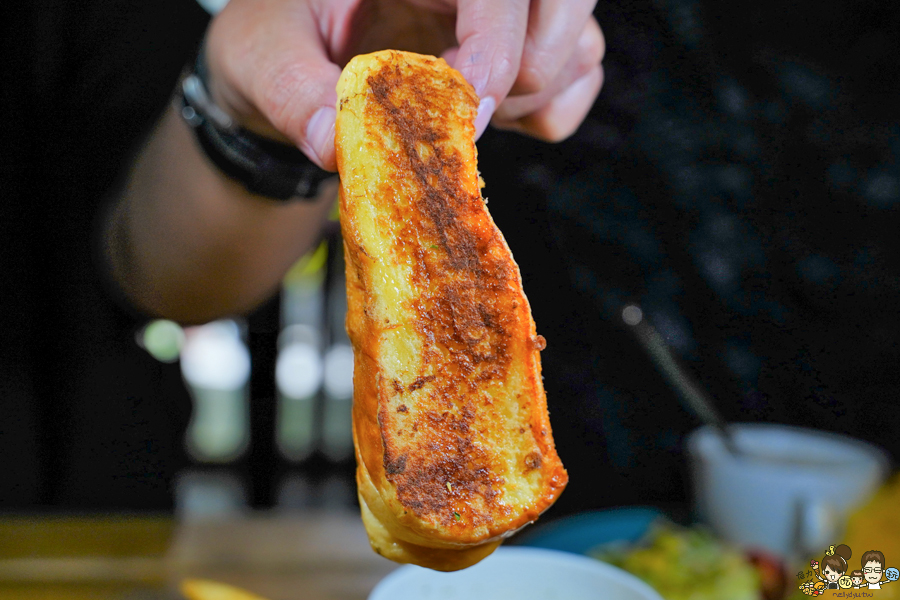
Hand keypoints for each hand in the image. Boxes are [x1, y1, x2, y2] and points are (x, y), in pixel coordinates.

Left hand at [204, 0, 604, 170]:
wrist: (290, 68)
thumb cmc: (278, 45)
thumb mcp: (264, 61)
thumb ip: (294, 96)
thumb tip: (333, 141)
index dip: (498, 36)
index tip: (468, 103)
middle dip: (530, 66)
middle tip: (470, 110)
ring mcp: (501, 15)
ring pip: (580, 43)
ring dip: (535, 96)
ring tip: (465, 117)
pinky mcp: (516, 53)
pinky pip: (580, 79)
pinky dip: (552, 113)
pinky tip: (489, 122)